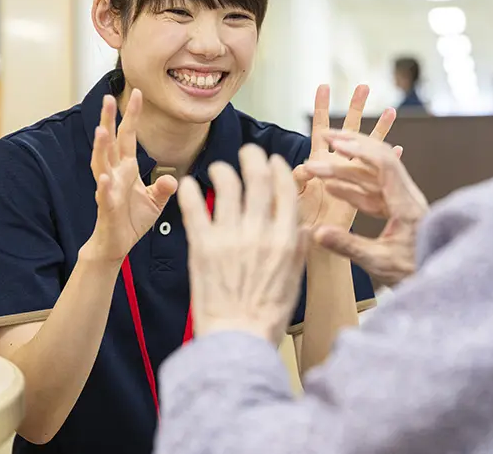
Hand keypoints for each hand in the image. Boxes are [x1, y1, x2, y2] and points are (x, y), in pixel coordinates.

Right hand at [85, 89, 177, 263]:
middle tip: (107, 98)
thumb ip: (163, 187)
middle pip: (110, 143)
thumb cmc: (132, 219)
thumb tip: (173, 178)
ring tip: (101, 131)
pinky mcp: (107, 208)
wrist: (117, 244)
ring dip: (100, 148)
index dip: (131, 115)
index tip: (137, 93)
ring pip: (101, 164)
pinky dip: (104, 186)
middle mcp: (115, 174)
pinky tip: (103, 177)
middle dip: (108, 120)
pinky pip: (104, 195)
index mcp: (127, 168)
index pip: (128, 136)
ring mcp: (109, 190)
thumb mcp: (155, 201)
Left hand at [178, 145, 308, 343]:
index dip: (279, 169)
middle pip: (257, 178)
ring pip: (227, 185)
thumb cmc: (267, 315)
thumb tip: (304, 225)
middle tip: (248, 152)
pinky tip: (187, 184)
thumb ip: (298, 248)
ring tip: (219, 169)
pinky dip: (190, 190)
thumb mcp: (295, 279)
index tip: (273, 163)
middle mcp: (259, 232)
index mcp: (285, 239)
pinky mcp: (202, 246)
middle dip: (253, 158)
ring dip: (223, 170)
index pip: (285, 189)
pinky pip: (194, 207)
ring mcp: (229, 237)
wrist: (237, 339)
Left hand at [293, 84, 396, 232]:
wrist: (309, 271)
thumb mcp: (296, 211)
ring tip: (391, 111)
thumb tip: (298, 168)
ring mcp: (352, 191)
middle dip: (357, 112)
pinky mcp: (364, 207)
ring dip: (378, 133)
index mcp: (320, 175)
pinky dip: (390, 163)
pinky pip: (380, 180)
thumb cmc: (297, 246)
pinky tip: (400, 148)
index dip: (323, 112)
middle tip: (364, 86)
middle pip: (351, 138)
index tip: (323, 87)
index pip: (323, 137)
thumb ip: (297, 189)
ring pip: (369, 156)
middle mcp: (338, 177)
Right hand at [303, 131, 427, 286]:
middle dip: (351, 145)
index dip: (360, 151)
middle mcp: (407, 197)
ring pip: (372, 177)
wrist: (440, 283)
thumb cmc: (415, 273)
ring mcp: (403, 203)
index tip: (336, 144)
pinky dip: (352, 189)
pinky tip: (332, 187)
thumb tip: (317, 233)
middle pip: (379, 160)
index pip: (384, 165)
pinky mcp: (398, 212)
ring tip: (317, 168)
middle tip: (325, 136)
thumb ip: (348, 246)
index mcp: (407, 205)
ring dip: (345, 170)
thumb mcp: (380, 263)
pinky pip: (372, 193)